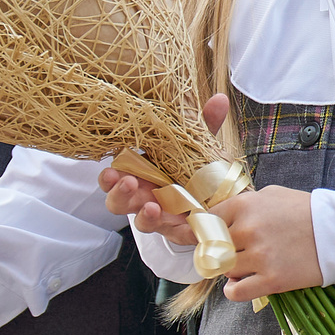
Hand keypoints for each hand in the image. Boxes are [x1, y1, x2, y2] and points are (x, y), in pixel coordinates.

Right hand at [98, 94, 230, 246]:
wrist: (225, 195)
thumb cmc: (199, 167)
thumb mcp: (200, 143)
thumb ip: (204, 124)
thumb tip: (219, 100)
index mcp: (142, 174)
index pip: (114, 176)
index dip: (108, 177)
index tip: (110, 171)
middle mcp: (146, 196)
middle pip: (118, 201)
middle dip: (118, 194)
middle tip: (128, 183)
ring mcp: (162, 215)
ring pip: (141, 221)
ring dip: (143, 215)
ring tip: (151, 207)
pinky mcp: (181, 229)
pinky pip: (175, 234)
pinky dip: (181, 230)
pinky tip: (185, 223)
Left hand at [215, 187, 320, 300]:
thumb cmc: (307, 211)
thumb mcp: (272, 195)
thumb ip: (243, 205)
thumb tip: (216, 218)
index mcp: (245, 205)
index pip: (206, 222)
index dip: (206, 232)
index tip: (210, 238)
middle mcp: (249, 230)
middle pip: (212, 248)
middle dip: (221, 251)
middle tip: (236, 252)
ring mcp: (260, 256)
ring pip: (224, 269)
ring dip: (232, 270)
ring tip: (250, 265)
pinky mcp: (272, 280)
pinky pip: (235, 292)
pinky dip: (235, 290)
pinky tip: (245, 283)